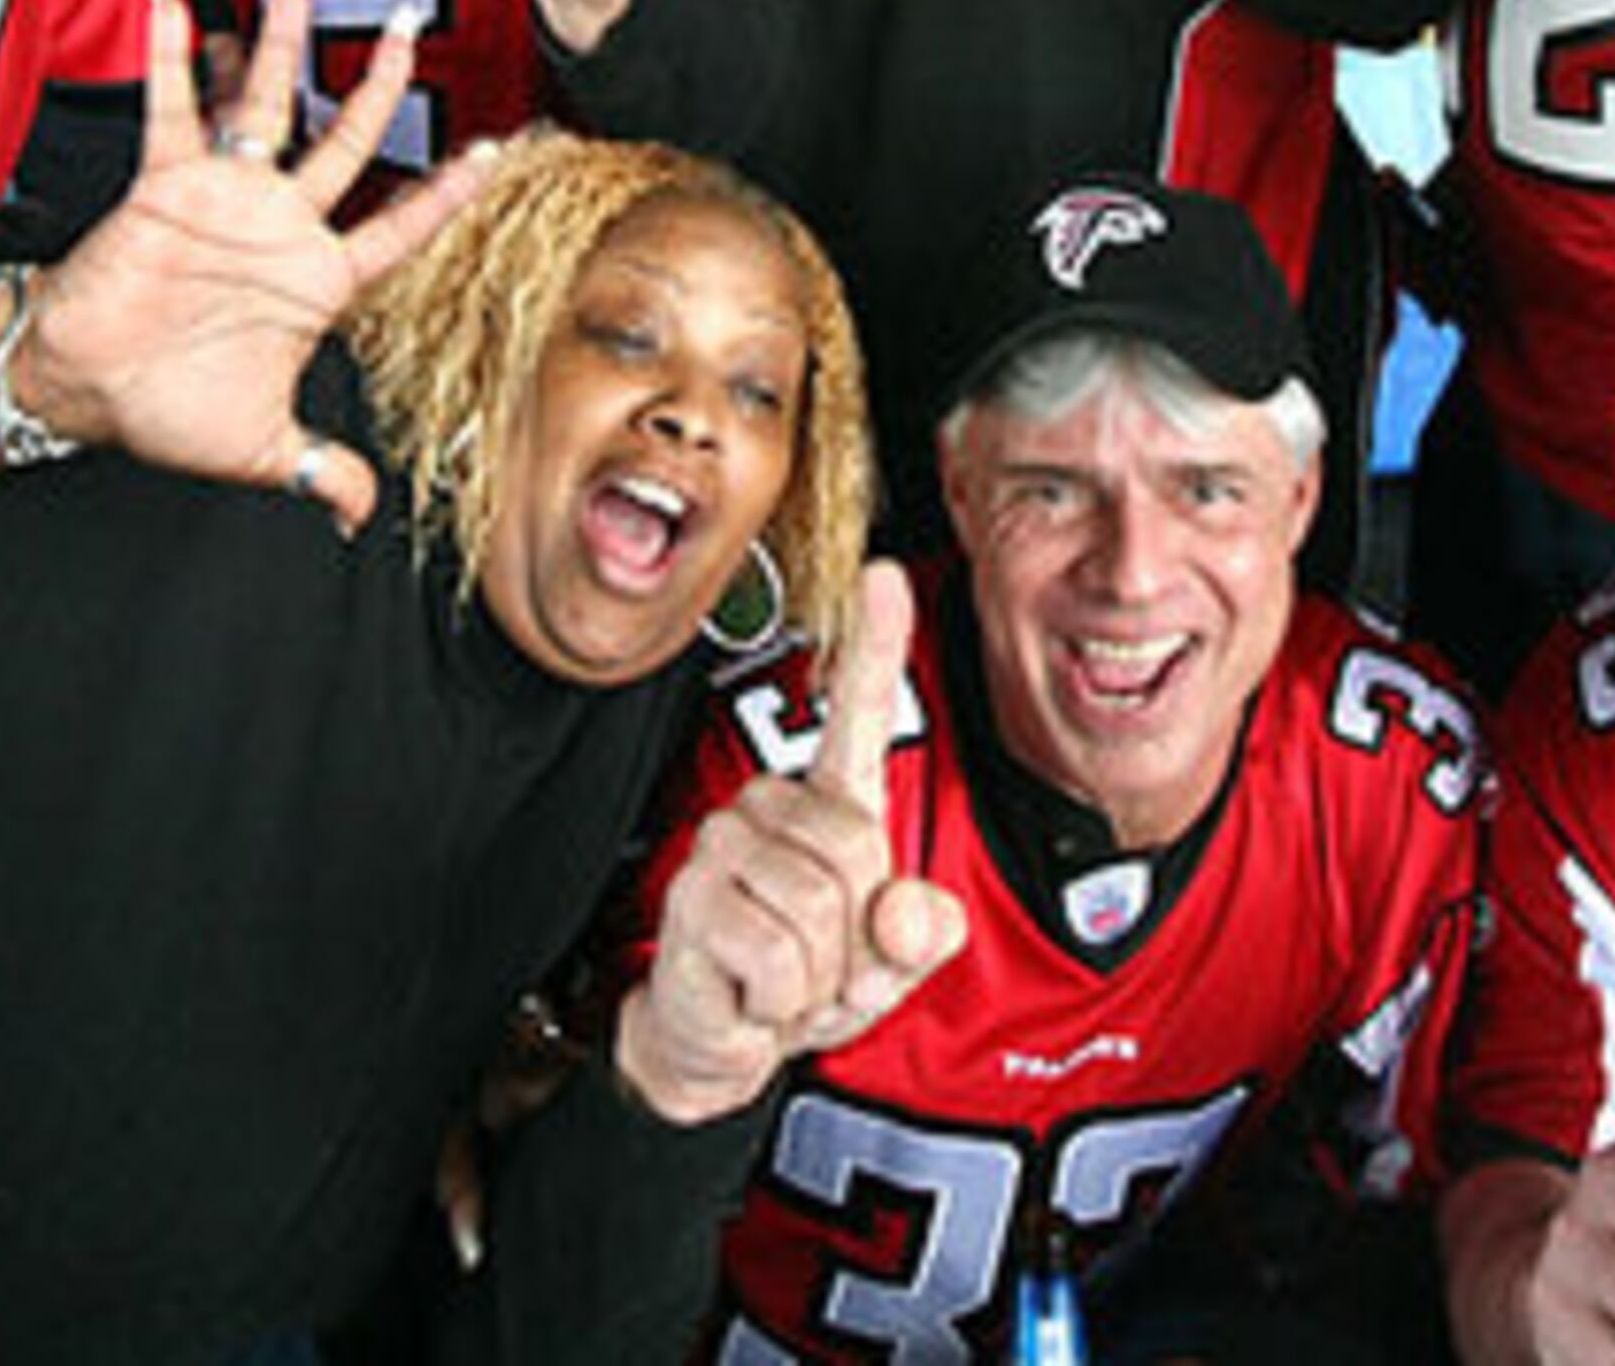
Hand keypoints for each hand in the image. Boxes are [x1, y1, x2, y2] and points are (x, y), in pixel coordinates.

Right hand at [18, 0, 484, 528]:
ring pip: (267, 101)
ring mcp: (227, 195)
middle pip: (347, 140)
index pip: (399, 226)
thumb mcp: (261, 446)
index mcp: (317, 279)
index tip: (499, 152)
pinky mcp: (167, 182)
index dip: (447, 196)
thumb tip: (360, 515)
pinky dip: (170, 50)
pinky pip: (172, 105)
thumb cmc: (169, 407)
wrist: (85, 387)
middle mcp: (281, 224)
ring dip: (282, 40)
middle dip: (381, 83)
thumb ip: (320, 471)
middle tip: (409, 21)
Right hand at [613, 561, 967, 1124]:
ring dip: (817, 977)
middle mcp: (773, 807)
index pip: (854, 714)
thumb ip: (920, 936)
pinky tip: (751, 995)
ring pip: (819, 907)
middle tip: (819, 965)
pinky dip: (780, 1000)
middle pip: (859, 851)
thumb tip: (909, 913)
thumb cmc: (803, 985)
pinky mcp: (694, 896)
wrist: (721, 1042)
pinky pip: (777, 955)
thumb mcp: (885, 967)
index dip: (874, 643)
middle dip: (857, 935)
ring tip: (784, 979)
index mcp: (831, 806)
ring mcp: (725, 845)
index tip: (884, 573)